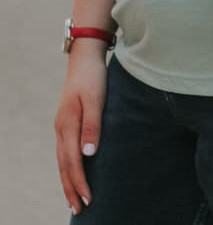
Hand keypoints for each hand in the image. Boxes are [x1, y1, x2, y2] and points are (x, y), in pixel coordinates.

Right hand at [55, 46, 107, 214]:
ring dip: (68, 180)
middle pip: (64, 165)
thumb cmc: (93, 77)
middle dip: (71, 188)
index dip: (80, 182)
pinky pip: (65, 151)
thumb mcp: (96, 99)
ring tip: (74, 199)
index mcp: (68, 125)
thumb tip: (89, 155)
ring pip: (62, 160)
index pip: (73, 162)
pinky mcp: (67, 122)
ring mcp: (62, 126)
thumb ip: (93, 126)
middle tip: (79, 210)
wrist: (84, 58)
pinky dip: (68, 167)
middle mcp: (61, 128)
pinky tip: (73, 173)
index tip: (88, 199)